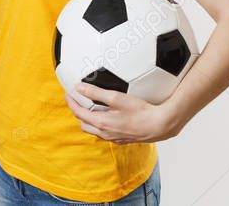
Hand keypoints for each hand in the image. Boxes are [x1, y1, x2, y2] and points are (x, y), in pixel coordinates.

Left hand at [64, 83, 181, 143]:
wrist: (160, 125)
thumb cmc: (140, 111)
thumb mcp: (116, 97)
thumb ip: (96, 92)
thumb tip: (80, 87)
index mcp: (101, 123)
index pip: (78, 113)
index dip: (71, 102)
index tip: (68, 93)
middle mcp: (105, 133)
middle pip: (83, 124)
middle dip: (77, 112)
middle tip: (77, 100)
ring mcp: (114, 138)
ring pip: (93, 130)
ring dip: (88, 119)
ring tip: (89, 107)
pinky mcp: (122, 139)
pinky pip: (104, 134)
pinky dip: (98, 125)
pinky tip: (105, 117)